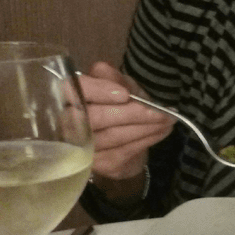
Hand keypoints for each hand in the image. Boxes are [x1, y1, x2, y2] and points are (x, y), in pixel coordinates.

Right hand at [79, 62, 174, 183]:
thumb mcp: (121, 87)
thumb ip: (113, 78)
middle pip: (94, 117)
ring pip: (113, 135)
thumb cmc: (119, 109)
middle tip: (158, 111)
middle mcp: (67, 124)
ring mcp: (81, 147)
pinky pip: (124, 150)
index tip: (124, 94)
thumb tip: (102, 70)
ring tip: (167, 118)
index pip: (72, 90)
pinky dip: (148, 139)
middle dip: (130, 113)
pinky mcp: (98, 164)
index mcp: (69, 97)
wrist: (125, 146)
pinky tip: (162, 130)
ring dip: (145, 126)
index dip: (97, 91)